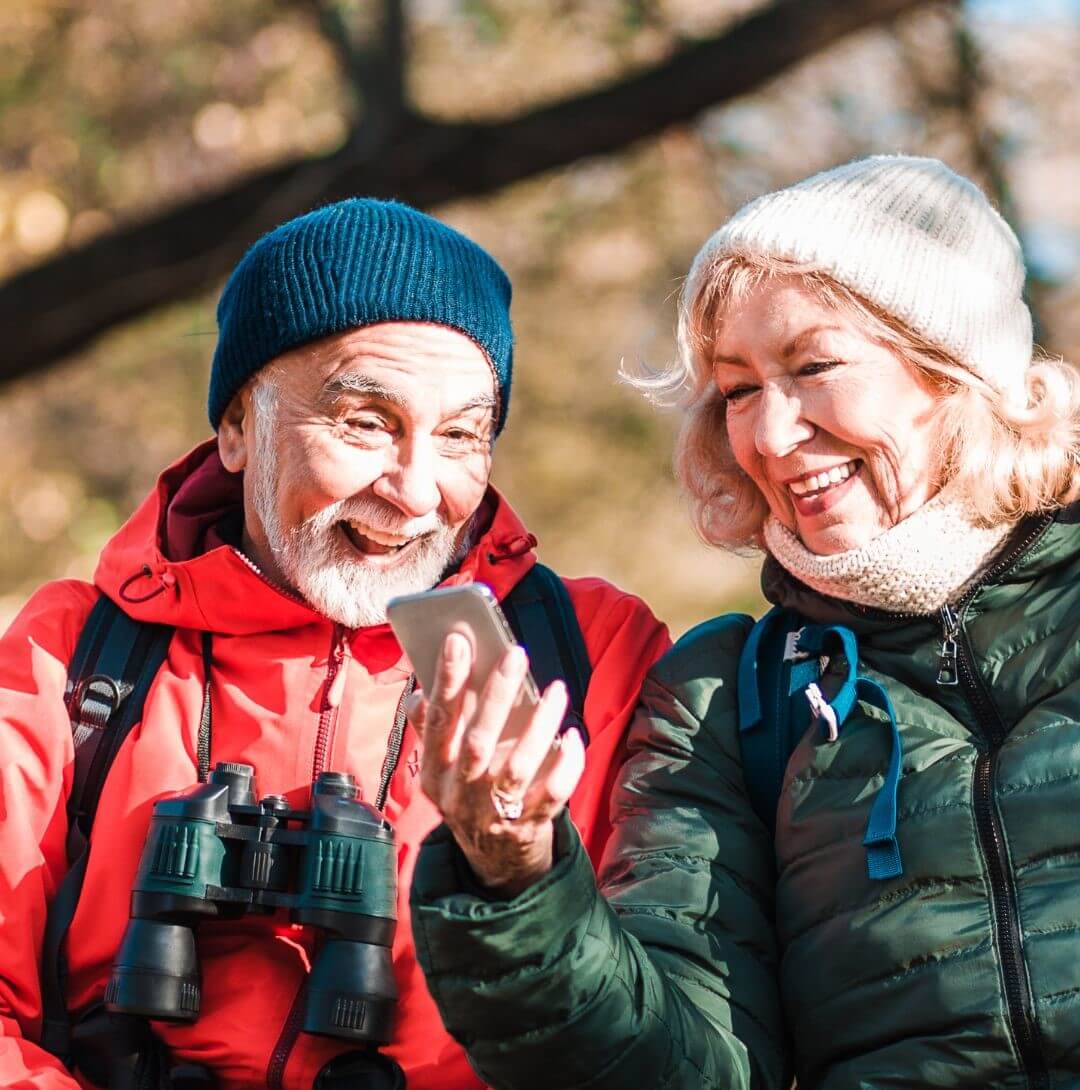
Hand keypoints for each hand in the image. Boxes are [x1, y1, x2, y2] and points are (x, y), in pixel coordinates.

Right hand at [407, 632, 584, 897]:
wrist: (493, 863)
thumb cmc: (469, 794)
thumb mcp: (441, 769)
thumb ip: (432, 730)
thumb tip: (420, 692)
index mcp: (434, 773)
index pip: (438, 721)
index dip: (446, 681)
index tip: (457, 640)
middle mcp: (460, 794)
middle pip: (479, 741)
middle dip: (497, 694)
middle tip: (516, 653)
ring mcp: (494, 813)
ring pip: (519, 765)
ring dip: (539, 723)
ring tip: (555, 689)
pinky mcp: (528, 827)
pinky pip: (552, 794)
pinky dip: (566, 764)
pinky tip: (572, 736)